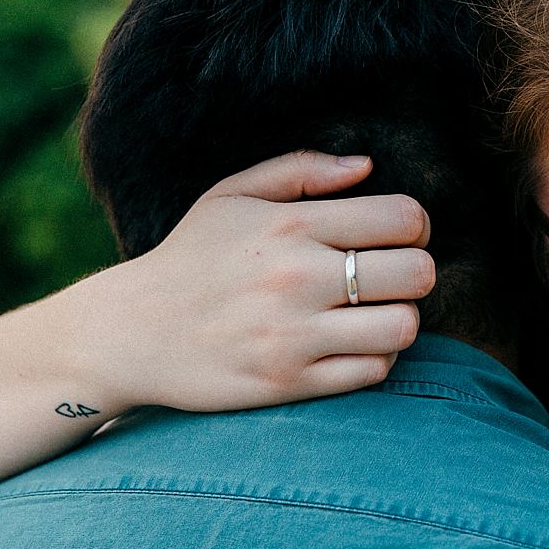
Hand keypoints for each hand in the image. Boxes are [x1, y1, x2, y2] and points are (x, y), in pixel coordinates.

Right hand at [70, 151, 434, 412]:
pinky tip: (351, 345)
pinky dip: (375, 358)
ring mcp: (296, 335)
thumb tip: (367, 166)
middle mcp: (298, 278)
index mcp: (291, 225)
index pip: (404, 218)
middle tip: (391, 278)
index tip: (397, 237)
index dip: (415, 227)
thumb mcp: (231, 196)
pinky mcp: (292, 382)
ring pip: (404, 327)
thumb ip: (301, 170)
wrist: (130, 333)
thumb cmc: (189, 258)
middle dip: (416, 273)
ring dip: (400, 320)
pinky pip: (374, 371)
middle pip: (418, 273)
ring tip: (373, 314)